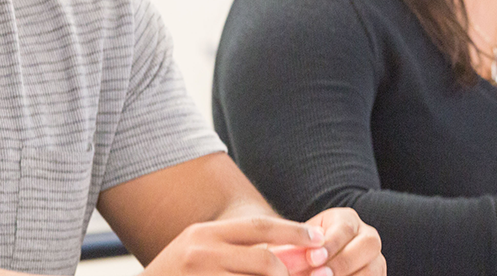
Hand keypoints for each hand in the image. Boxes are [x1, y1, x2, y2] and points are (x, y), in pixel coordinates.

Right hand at [142, 216, 328, 275]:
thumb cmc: (179, 272)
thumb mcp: (200, 249)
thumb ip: (236, 247)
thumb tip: (285, 252)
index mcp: (206, 233)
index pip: (259, 226)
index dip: (293, 232)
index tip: (318, 238)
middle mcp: (202, 252)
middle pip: (264, 260)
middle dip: (288, 272)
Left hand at [269, 208, 383, 275]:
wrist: (312, 265)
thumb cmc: (302, 254)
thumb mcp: (297, 246)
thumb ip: (294, 249)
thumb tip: (282, 258)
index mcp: (347, 220)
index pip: (344, 228)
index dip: (330, 245)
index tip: (312, 259)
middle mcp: (367, 237)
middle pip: (368, 245)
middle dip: (342, 263)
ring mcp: (376, 259)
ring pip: (375, 269)